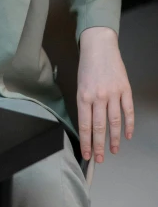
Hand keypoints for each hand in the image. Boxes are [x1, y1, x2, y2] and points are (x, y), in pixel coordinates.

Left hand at [77, 28, 134, 162]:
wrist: (99, 47)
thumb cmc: (86, 66)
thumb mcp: (79, 85)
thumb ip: (83, 104)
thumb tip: (87, 125)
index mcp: (83, 96)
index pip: (85, 125)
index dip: (86, 142)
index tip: (87, 154)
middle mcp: (98, 97)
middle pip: (99, 127)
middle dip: (99, 145)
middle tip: (99, 159)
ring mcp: (113, 93)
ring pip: (114, 122)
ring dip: (114, 139)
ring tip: (113, 151)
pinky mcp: (125, 89)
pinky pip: (128, 111)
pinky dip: (129, 125)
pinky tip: (127, 135)